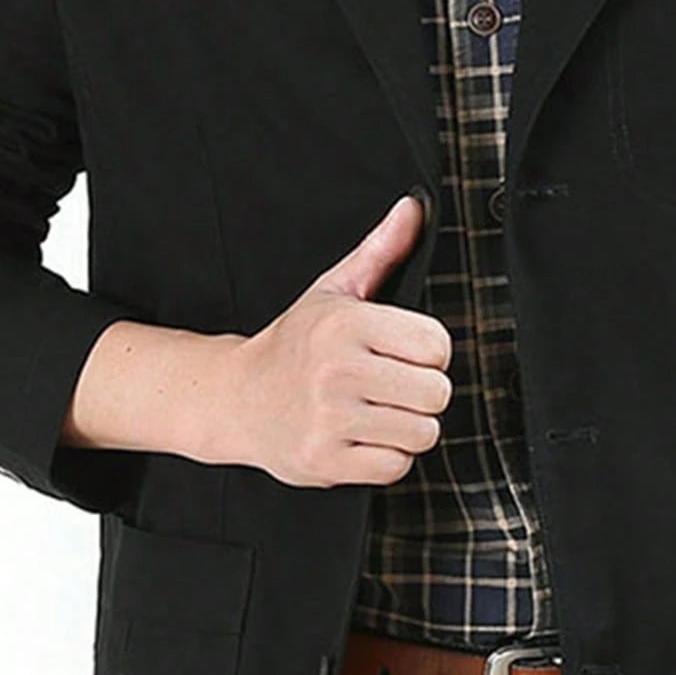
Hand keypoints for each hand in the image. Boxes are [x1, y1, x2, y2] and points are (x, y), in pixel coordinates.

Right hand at [193, 193, 453, 485]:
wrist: (237, 400)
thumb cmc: (294, 345)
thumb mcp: (334, 291)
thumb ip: (380, 251)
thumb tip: (414, 207)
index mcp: (346, 324)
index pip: (438, 346)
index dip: (428, 353)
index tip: (403, 354)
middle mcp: (337, 370)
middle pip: (436, 393)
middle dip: (422, 394)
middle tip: (391, 387)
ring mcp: (329, 418)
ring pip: (422, 433)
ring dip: (407, 428)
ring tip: (377, 412)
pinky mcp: (325, 460)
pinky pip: (395, 467)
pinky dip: (386, 458)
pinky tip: (361, 438)